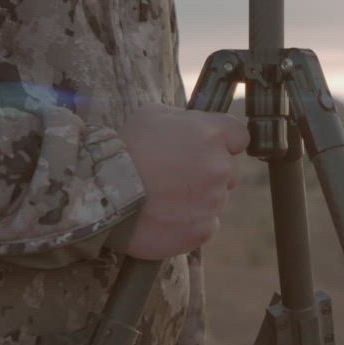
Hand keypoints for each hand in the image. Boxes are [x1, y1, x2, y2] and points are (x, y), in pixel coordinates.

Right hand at [113, 104, 248, 258]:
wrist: (103, 192)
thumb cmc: (125, 149)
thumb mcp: (154, 114)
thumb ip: (187, 120)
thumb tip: (198, 126)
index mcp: (212, 135)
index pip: (241, 136)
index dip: (224, 142)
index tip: (208, 148)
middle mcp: (218, 167)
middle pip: (230, 170)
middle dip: (210, 172)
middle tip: (178, 174)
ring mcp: (213, 201)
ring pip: (216, 198)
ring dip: (199, 197)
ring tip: (166, 196)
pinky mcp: (202, 230)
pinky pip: (207, 224)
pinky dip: (191, 222)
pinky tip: (168, 215)